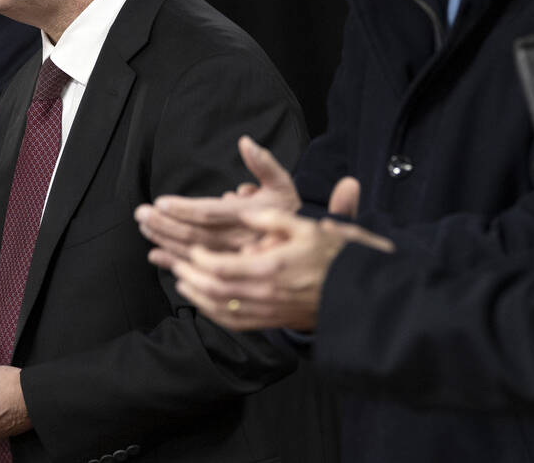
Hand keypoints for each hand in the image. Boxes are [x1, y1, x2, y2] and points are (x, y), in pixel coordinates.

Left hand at [137, 135, 302, 267]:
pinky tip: (156, 255)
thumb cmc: (290, 214)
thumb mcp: (283, 184)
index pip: (210, 213)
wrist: (305, 254)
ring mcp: (232, 260)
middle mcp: (238, 241)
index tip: (161, 202)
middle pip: (195, 234)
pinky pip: (197, 270)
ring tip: (145, 228)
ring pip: (193, 253)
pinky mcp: (228, 272)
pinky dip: (174, 262)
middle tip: (142, 213)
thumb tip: (245, 142)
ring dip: (165, 240)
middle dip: (166, 224)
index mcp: (248, 217)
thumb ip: (264, 163)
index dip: (183, 209)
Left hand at [171, 207, 393, 331]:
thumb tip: (242, 212)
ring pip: (222, 309)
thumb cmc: (334, 256)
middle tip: (176, 263)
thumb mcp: (307, 227)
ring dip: (197, 296)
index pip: (223, 267)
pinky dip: (214, 314)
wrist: (358, 293)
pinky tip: (205, 304)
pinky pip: (236, 323)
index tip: (191, 248)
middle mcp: (266, 294)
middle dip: (191, 277)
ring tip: (181, 281)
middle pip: (216, 290)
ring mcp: (269, 311)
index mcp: (272, 268)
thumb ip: (272, 220)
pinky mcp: (273, 321)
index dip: (201, 260)